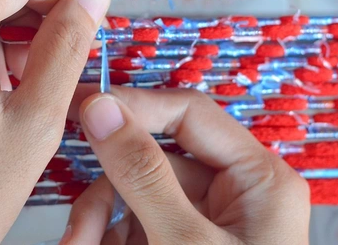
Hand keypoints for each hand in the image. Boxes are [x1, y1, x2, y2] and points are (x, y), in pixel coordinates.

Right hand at [61, 86, 309, 243]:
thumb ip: (142, 172)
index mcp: (258, 179)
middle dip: (108, 191)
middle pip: (153, 159)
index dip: (134, 106)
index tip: (83, 110)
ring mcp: (205, 223)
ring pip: (134, 195)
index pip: (188, 113)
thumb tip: (101, 107)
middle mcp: (234, 194)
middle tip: (78, 223)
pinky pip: (133, 226)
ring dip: (99, 223)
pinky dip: (107, 240)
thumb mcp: (183, 243)